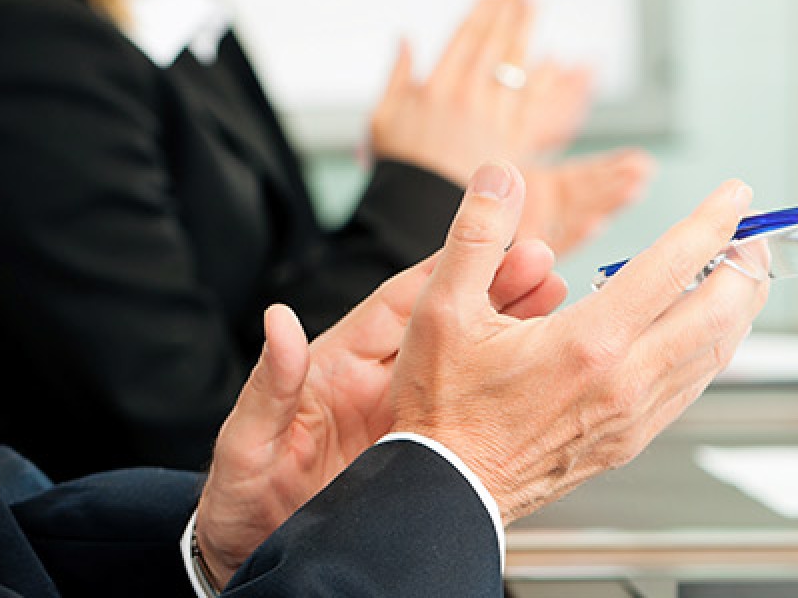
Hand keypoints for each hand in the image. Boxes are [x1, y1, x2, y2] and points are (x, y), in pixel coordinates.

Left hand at [192, 239, 567, 586]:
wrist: (254, 560)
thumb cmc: (240, 502)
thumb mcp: (247, 445)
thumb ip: (270, 386)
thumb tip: (278, 324)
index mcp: (335, 370)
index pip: (396, 305)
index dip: (440, 269)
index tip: (482, 237)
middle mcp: (376, 389)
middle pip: (445, 328)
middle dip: (495, 291)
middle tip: (542, 263)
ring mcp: (404, 424)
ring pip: (468, 369)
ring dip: (511, 335)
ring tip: (556, 304)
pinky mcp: (420, 459)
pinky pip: (470, 421)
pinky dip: (509, 396)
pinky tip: (545, 380)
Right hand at [369, 0, 598, 181]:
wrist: (422, 208)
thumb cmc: (400, 166)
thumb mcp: (383, 116)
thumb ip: (397, 75)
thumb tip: (406, 39)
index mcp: (437, 87)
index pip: (466, 37)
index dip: (483, 10)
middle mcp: (468, 97)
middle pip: (494, 43)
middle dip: (509, 11)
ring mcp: (493, 117)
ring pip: (515, 65)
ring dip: (526, 31)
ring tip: (534, 6)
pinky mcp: (512, 140)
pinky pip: (533, 102)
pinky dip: (545, 78)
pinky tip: (554, 60)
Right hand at [390, 162, 769, 523]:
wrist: (443, 493)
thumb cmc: (440, 409)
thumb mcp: (439, 309)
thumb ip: (476, 233)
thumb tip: (500, 175)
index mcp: (588, 343)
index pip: (673, 267)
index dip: (712, 222)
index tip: (735, 196)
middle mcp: (624, 381)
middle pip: (719, 313)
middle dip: (746, 265)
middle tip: (752, 233)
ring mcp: (632, 416)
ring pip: (714, 354)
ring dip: (738, 308)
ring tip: (740, 274)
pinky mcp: (630, 440)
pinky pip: (690, 386)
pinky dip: (712, 348)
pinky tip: (704, 331)